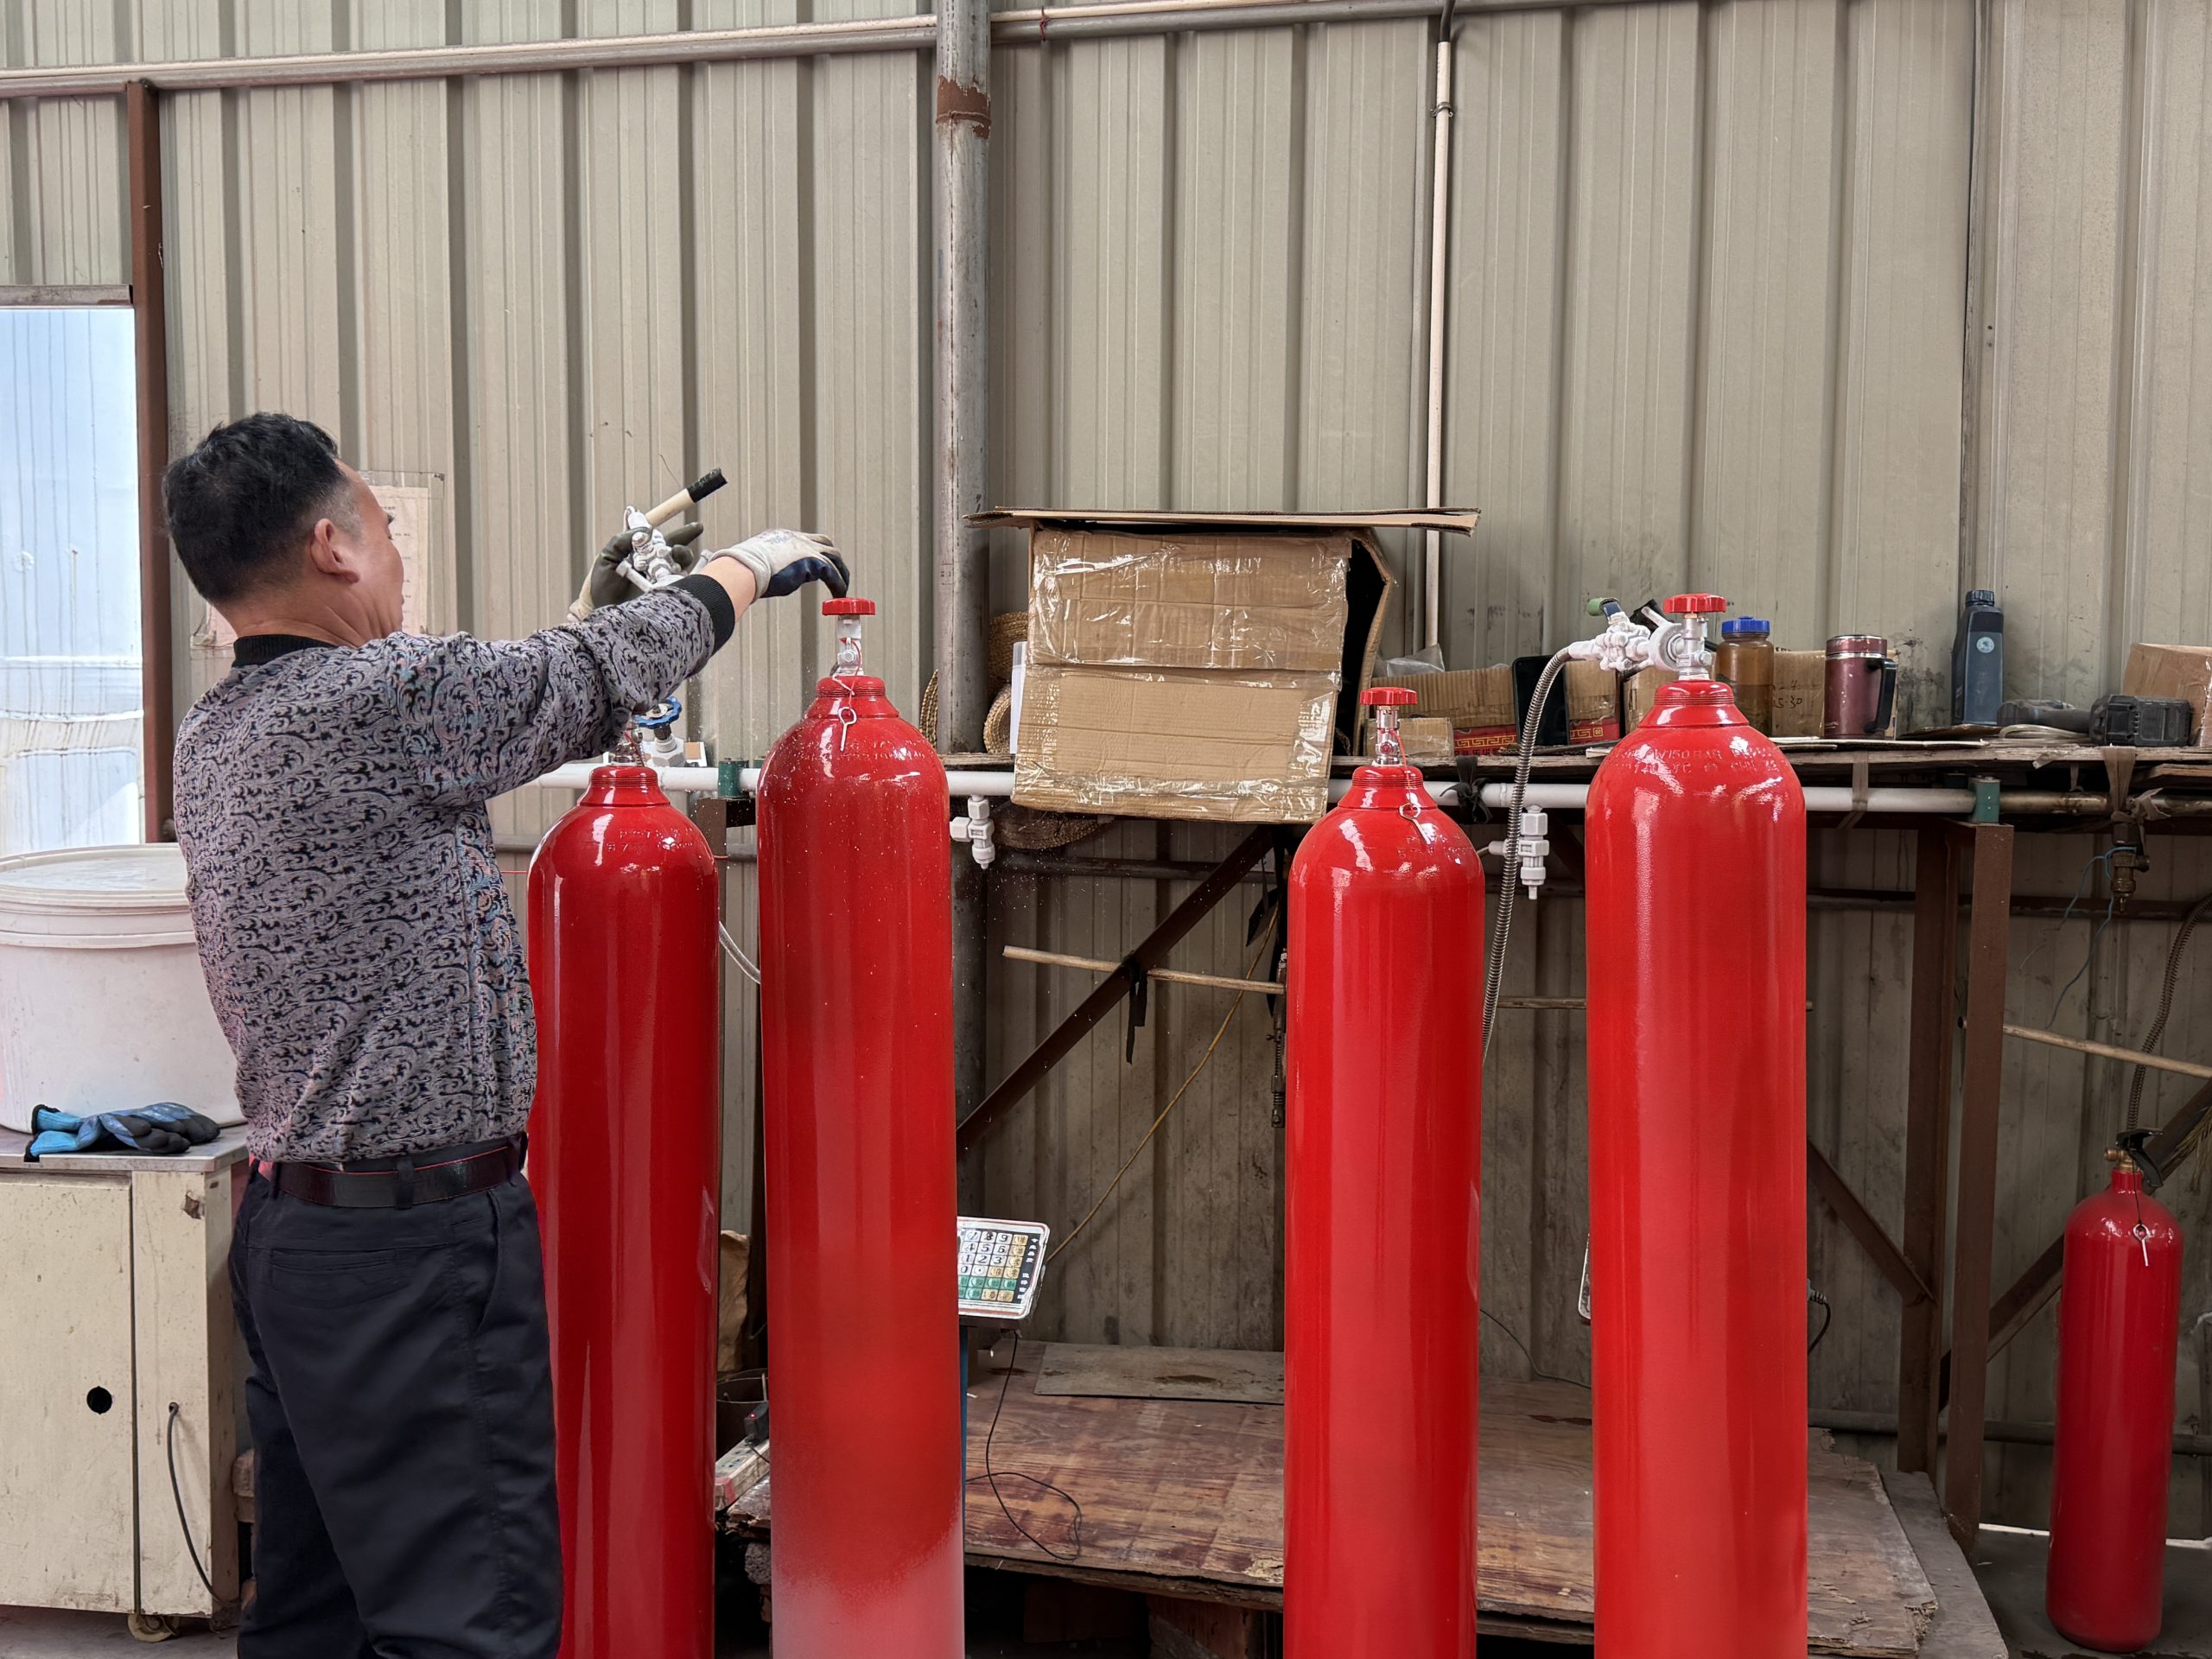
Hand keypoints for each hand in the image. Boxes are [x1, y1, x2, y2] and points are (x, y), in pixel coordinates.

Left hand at [570, 521, 705, 618]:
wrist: (606, 619)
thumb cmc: (603, 589)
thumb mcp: (607, 559)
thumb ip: (622, 541)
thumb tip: (645, 530)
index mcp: (645, 557)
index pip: (666, 542)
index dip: (683, 535)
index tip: (698, 528)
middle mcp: (659, 570)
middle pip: (680, 555)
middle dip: (684, 549)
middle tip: (677, 550)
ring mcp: (667, 585)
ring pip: (685, 570)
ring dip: (683, 564)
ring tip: (673, 565)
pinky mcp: (672, 601)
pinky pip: (688, 589)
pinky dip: (688, 582)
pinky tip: (680, 580)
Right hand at [709, 529, 849, 599]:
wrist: (743, 570)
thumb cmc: (743, 573)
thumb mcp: (761, 565)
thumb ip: (775, 569)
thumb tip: (780, 582)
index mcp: (782, 537)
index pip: (805, 541)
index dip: (815, 554)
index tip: (819, 568)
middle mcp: (796, 539)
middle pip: (825, 543)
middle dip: (834, 560)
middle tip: (839, 576)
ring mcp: (805, 548)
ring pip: (834, 557)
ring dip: (841, 573)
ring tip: (842, 589)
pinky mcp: (812, 561)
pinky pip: (832, 573)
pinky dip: (838, 584)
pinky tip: (839, 595)